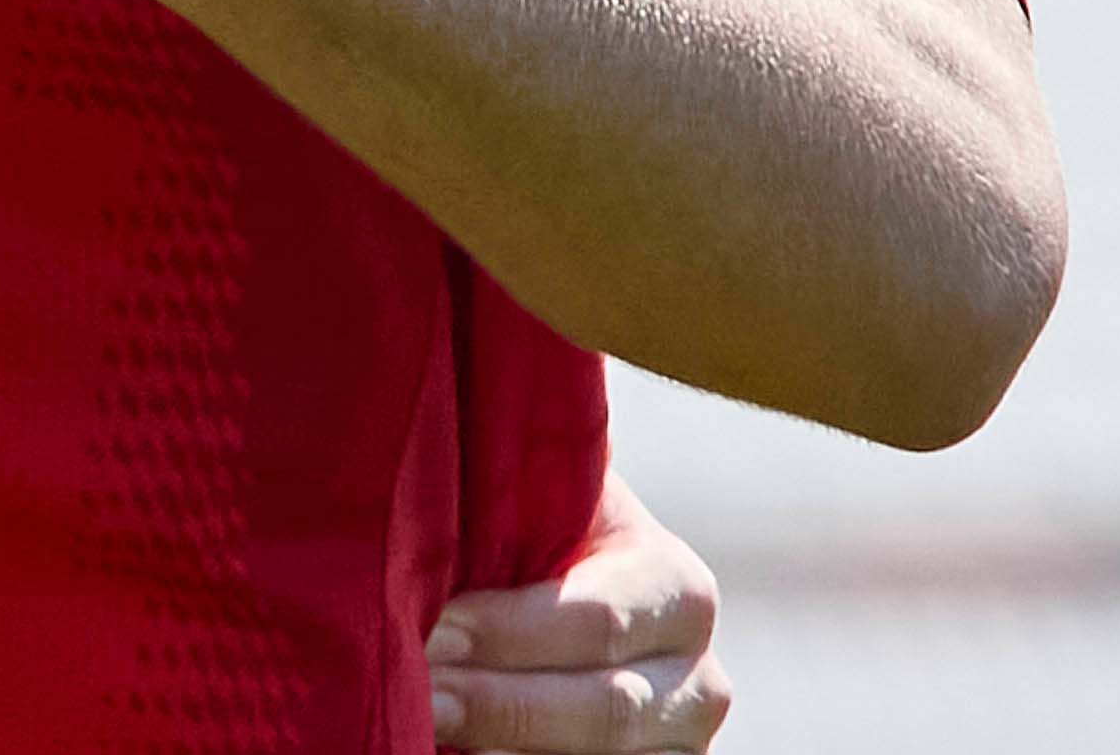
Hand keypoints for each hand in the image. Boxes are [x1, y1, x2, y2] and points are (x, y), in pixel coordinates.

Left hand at [428, 481, 727, 746]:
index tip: (430, 626)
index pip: (597, 621)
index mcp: (676, 588)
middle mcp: (700, 678)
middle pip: (602, 710)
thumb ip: (525, 476)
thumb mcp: (547, 500)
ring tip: (424, 722)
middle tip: (419, 690)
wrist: (566, 597)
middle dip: (499, 703)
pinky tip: (457, 748)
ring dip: (503, 746)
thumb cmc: (534, 531)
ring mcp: (679, 744)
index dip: (508, 631)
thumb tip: (472, 399)